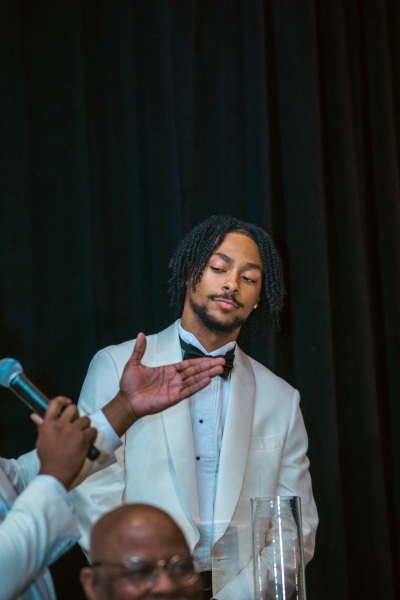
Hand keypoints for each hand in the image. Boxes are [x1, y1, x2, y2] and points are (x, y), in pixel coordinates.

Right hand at [36, 396, 96, 489]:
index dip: (63, 399)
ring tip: (82, 434)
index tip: (67, 402)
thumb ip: (42, 426)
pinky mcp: (83, 438)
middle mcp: (61, 424)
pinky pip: (92, 430)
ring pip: (85, 419)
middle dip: (76, 415)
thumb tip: (34, 415)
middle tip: (76, 423)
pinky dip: (92, 435)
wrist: (56, 472)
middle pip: (73, 408)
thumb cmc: (47, 457)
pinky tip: (87, 440)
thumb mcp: (41, 440)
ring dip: (85, 425)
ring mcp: (73, 431)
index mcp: (48, 424)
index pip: (54, 403)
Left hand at [102, 333, 223, 433]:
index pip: (187, 364)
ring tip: (220, 369)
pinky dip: (198, 385)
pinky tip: (208, 380)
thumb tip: (141, 334)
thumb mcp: (134, 363)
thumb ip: (140, 349)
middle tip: (222, 361)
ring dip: (207, 374)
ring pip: (195, 379)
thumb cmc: (129, 384)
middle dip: (208, 365)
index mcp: (168, 371)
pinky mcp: (173, 397)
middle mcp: (174, 379)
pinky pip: (188, 390)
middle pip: (195, 370)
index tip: (211, 357)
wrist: (126, 400)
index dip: (199, 360)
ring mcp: (175, 388)